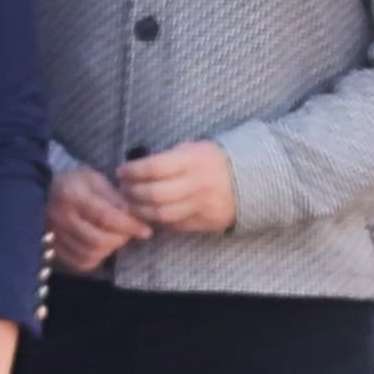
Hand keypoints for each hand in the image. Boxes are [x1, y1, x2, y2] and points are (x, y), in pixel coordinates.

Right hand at [49, 165, 152, 274]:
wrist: (43, 192)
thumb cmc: (74, 183)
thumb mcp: (95, 179)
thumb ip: (114, 196)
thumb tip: (134, 214)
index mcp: (72, 196)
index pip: (105, 217)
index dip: (129, 226)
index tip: (146, 230)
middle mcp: (60, 218)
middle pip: (98, 240)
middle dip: (120, 239)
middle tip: (130, 233)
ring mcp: (54, 236)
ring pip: (90, 254)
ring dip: (109, 249)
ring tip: (115, 238)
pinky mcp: (53, 249)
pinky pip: (80, 263)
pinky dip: (96, 259)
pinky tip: (101, 248)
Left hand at [118, 141, 236, 233]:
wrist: (251, 180)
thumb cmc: (213, 161)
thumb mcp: (194, 149)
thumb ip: (168, 157)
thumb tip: (136, 167)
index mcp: (194, 161)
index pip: (154, 168)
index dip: (132, 171)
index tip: (121, 172)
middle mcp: (198, 184)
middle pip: (154, 194)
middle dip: (132, 193)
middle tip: (123, 189)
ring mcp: (202, 206)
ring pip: (161, 214)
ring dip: (140, 211)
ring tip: (131, 203)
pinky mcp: (205, 222)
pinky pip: (174, 225)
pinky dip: (157, 220)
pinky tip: (149, 213)